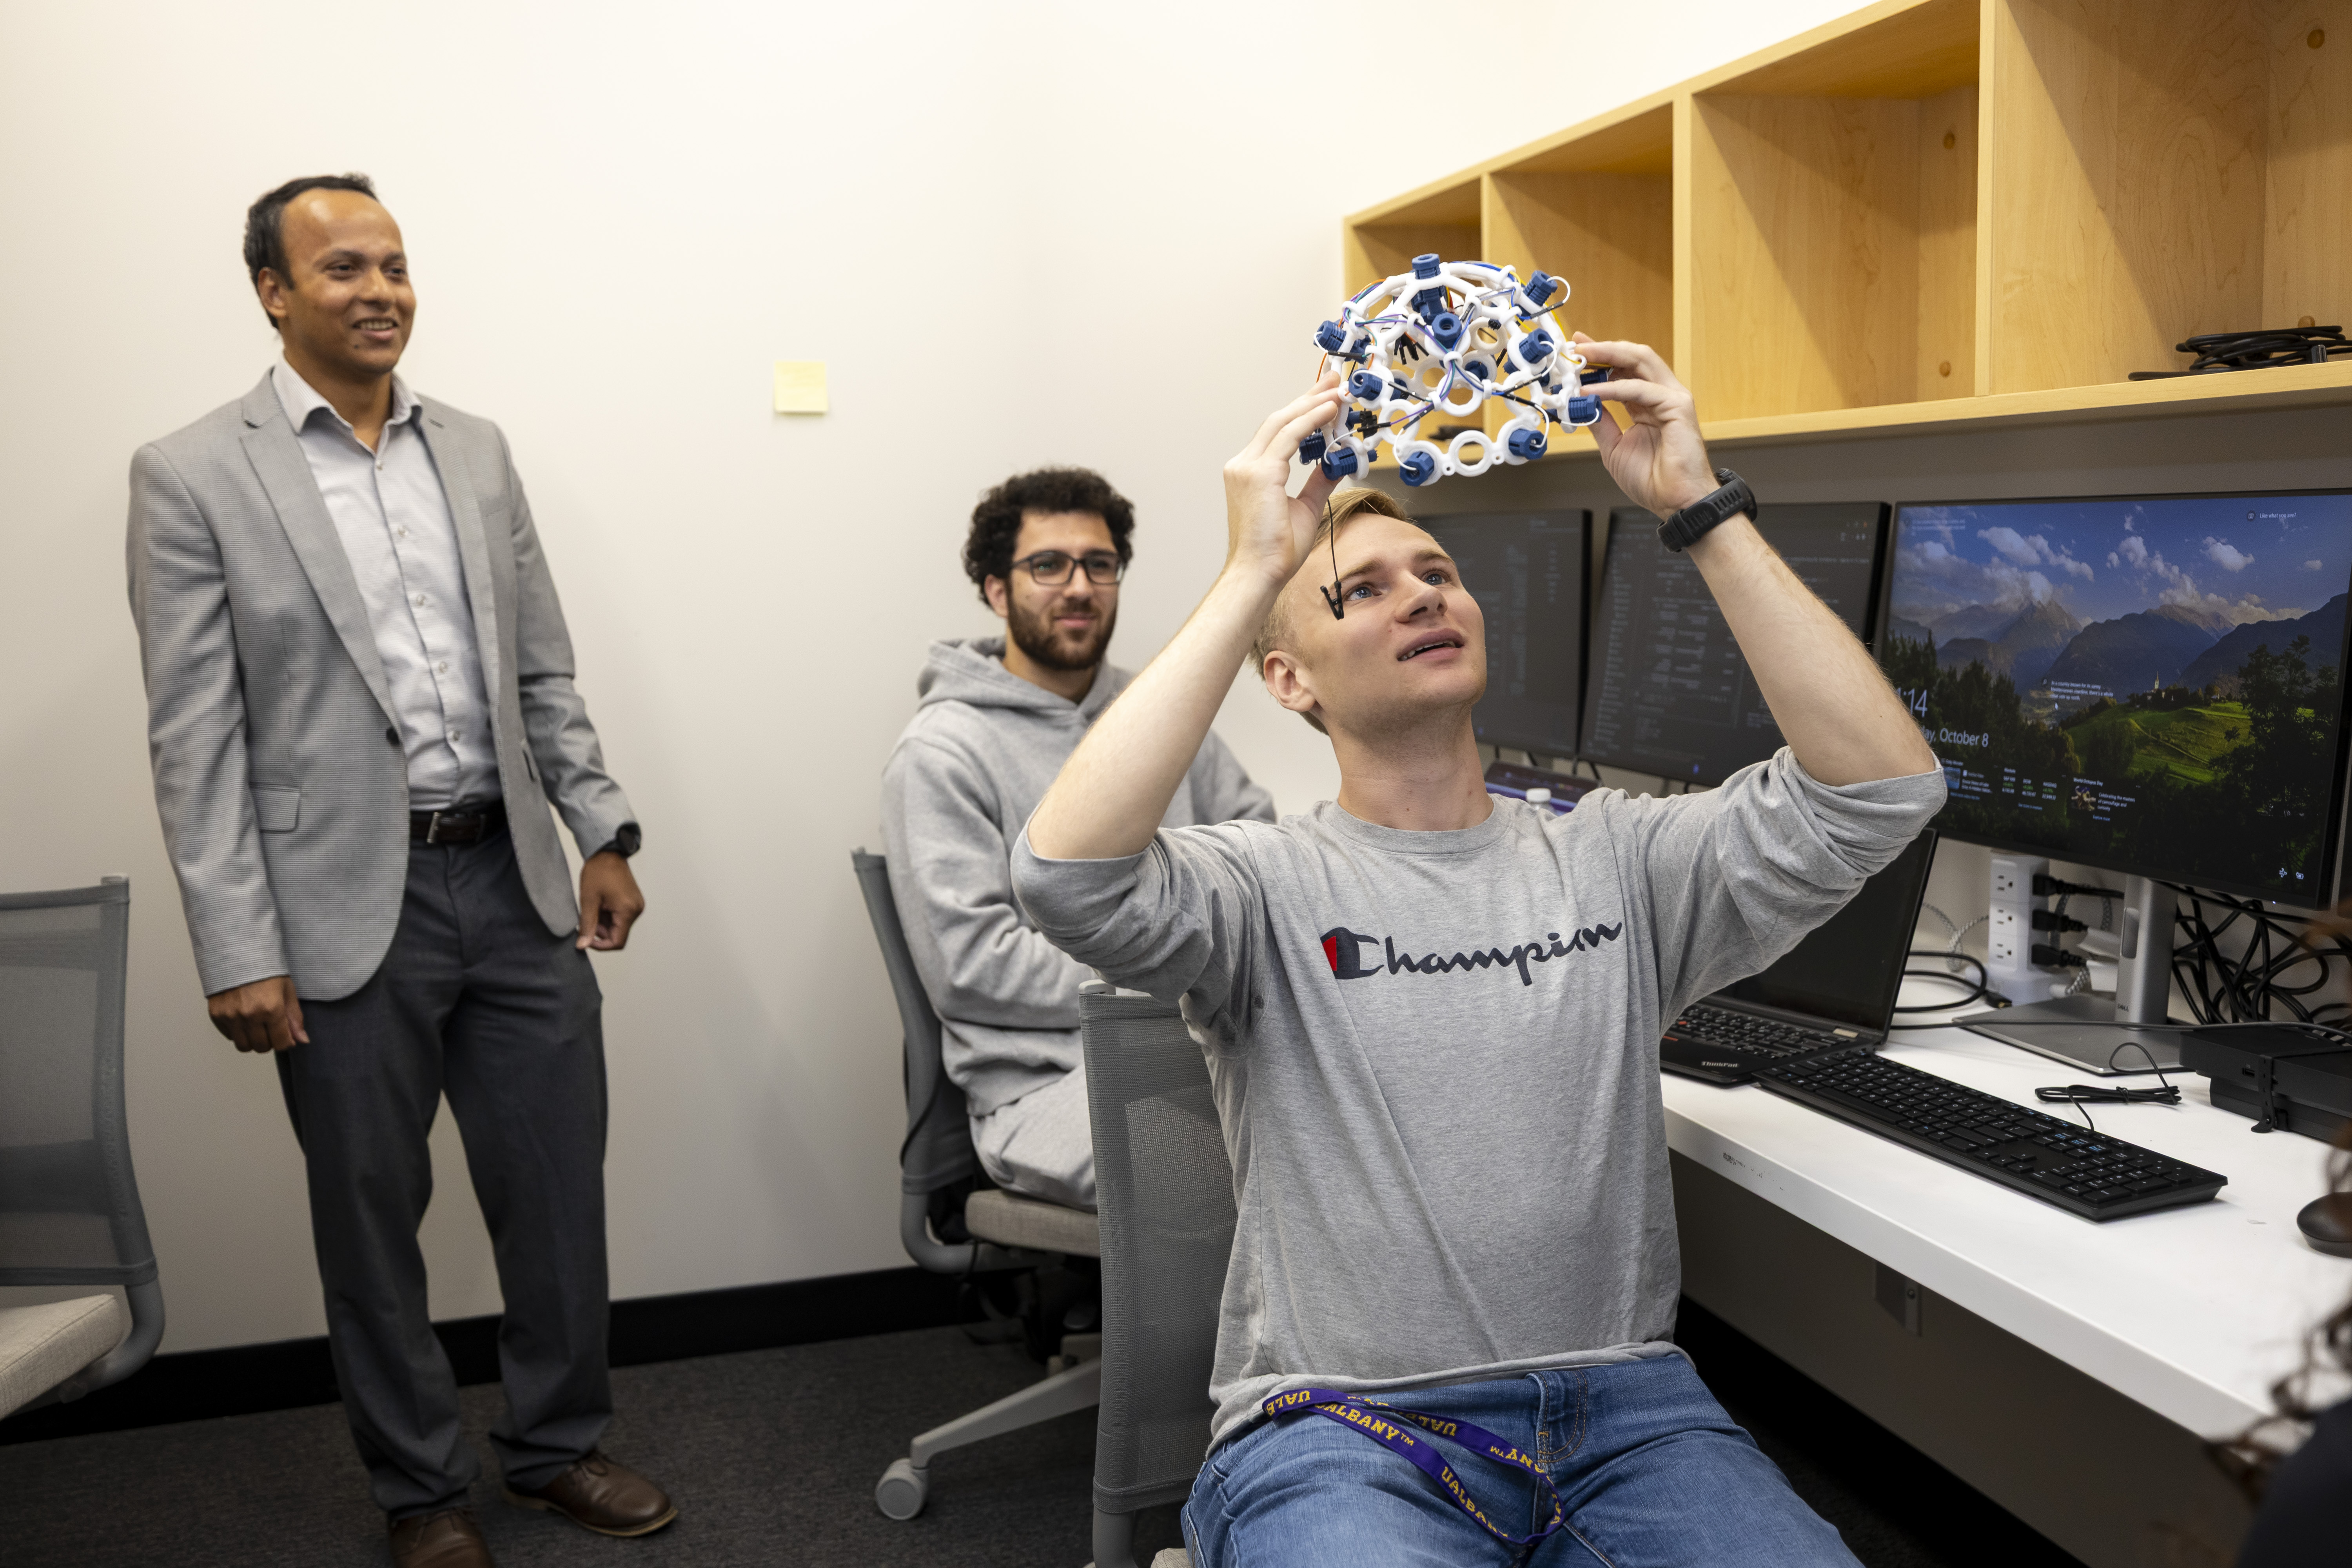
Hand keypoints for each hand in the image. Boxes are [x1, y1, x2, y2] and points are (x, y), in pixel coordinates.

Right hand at [207, 975, 307, 1052]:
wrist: (238, 955)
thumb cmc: (266, 971)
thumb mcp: (287, 991)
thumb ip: (294, 1018)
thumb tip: (301, 1041)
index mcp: (272, 1009)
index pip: (281, 1043)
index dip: (285, 1042)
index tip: (285, 1035)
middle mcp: (250, 1015)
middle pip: (262, 1047)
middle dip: (269, 1041)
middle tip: (270, 1028)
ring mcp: (231, 1016)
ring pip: (244, 1046)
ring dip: (252, 1040)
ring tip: (256, 1025)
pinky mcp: (216, 1015)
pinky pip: (229, 1036)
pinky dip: (237, 1032)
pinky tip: (243, 1018)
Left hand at [578, 851, 643, 950]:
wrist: (608, 852)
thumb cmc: (599, 871)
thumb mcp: (588, 900)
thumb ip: (587, 925)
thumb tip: (582, 945)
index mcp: (628, 911)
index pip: (617, 942)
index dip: (600, 945)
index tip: (585, 938)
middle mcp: (636, 910)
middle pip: (618, 935)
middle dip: (600, 931)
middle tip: (586, 918)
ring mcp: (636, 906)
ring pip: (619, 926)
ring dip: (604, 923)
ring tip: (593, 908)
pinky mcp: (633, 902)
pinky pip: (621, 917)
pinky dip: (608, 916)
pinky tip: (600, 904)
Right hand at [1220, 372, 1342, 586]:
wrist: (1259, 574)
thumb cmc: (1275, 551)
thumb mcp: (1305, 507)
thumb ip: (1318, 482)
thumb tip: (1335, 465)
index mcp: (1248, 472)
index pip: (1277, 432)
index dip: (1302, 411)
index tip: (1325, 398)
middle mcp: (1242, 465)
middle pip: (1278, 420)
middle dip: (1308, 398)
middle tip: (1333, 381)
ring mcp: (1247, 468)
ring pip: (1283, 423)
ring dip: (1313, 404)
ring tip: (1338, 391)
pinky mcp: (1258, 474)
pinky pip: (1289, 437)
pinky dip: (1311, 420)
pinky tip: (1330, 411)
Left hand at [1572, 335, 1720, 518]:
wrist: (1675, 502)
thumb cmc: (1654, 480)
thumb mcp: (1613, 447)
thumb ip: (1600, 421)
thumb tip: (1580, 403)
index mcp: (1647, 404)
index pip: (1623, 369)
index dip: (1601, 356)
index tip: (1577, 348)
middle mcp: (1661, 395)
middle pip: (1633, 357)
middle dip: (1603, 348)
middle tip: (1577, 345)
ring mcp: (1673, 398)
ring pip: (1641, 361)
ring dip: (1609, 355)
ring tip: (1583, 357)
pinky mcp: (1678, 406)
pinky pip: (1641, 389)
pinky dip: (1614, 387)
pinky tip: (1593, 391)